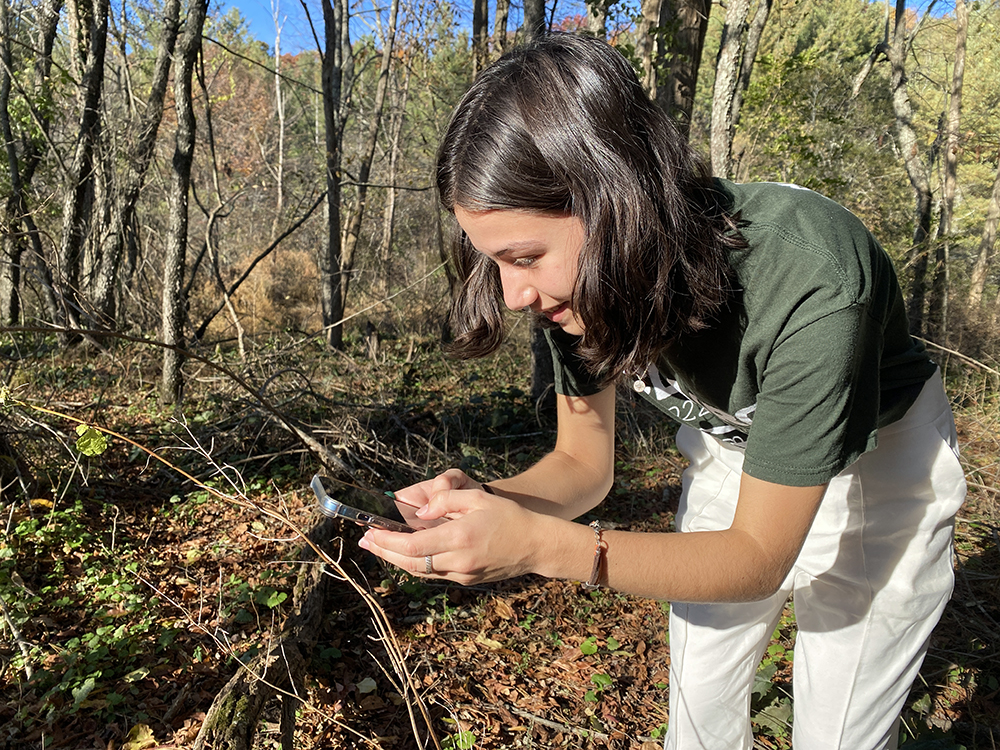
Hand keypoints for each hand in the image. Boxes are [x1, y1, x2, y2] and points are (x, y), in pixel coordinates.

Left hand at [359, 481, 542, 585]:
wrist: (536, 545)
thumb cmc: (508, 517)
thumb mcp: (477, 498)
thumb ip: (445, 500)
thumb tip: (419, 512)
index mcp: (459, 538)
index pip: (412, 546)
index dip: (386, 542)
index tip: (370, 532)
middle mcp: (457, 561)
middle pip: (409, 563)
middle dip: (384, 552)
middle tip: (364, 541)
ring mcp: (462, 575)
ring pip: (419, 571)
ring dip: (396, 560)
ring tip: (378, 547)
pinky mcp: (466, 580)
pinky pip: (434, 573)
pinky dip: (416, 564)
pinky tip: (406, 553)